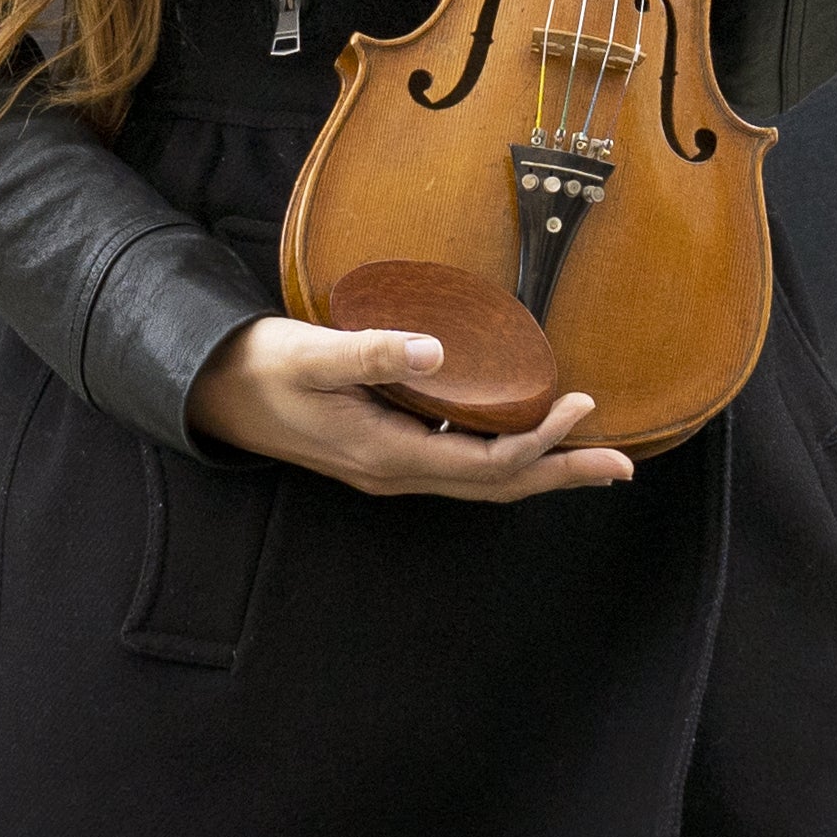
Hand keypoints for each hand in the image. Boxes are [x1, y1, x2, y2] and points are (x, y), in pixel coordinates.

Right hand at [185, 317, 636, 499]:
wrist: (214, 392)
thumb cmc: (263, 368)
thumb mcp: (312, 354)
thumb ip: (372, 353)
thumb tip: (436, 350)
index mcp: (387, 454)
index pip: (484, 461)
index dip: (539, 441)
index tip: (580, 406)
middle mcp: (396, 473)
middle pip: (496, 486)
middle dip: (560, 473)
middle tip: (622, 466)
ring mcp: (390, 469)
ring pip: (480, 480)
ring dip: (537, 469)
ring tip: (586, 457)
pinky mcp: (385, 453)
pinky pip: (458, 465)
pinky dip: (501, 455)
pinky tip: (517, 435)